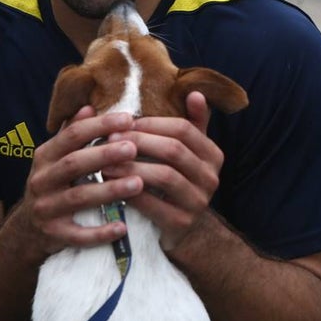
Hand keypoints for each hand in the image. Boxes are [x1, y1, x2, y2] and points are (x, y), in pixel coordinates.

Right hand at [6, 108, 142, 258]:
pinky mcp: (53, 235)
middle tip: (133, 148)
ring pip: (78, 198)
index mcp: (45, 156)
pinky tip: (123, 227)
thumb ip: (72, 133)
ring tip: (138, 183)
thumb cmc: (54, 185)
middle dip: (104, 155)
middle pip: (74, 164)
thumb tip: (89, 107)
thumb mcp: (56, 158)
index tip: (129, 119)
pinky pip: (78, 235)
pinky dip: (100, 233)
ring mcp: (46, 209)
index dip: (99, 126)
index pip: (72, 135)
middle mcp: (41, 180)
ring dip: (109, 190)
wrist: (27, 229)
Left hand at [102, 91, 221, 250]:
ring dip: (132, 166)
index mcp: (213, 155)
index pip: (183, 129)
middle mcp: (211, 178)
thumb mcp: (187, 152)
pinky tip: (112, 185)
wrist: (182, 228)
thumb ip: (192, 123)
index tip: (124, 122)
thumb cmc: (177, 181)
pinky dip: (130, 191)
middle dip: (139, 142)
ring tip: (106, 161)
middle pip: (174, 150)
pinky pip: (153, 204)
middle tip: (110, 138)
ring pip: (164, 175)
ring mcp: (199, 202)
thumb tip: (195, 93)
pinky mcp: (181, 223)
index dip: (152, 123)